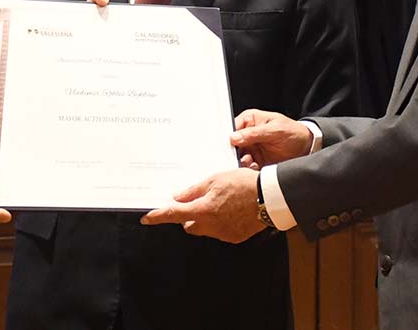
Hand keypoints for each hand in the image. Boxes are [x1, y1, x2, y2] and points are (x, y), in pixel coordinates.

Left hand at [141, 168, 266, 243]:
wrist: (270, 197)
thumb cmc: (244, 184)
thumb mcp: (215, 179)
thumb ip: (194, 190)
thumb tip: (177, 197)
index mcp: (203, 210)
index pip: (174, 215)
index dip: (158, 216)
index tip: (147, 219)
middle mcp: (211, 226)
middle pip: (189, 225)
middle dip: (188, 216)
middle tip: (196, 201)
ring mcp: (223, 234)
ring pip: (204, 229)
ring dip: (204, 219)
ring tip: (219, 202)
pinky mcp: (234, 237)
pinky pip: (219, 232)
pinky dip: (219, 223)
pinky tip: (230, 210)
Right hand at [231, 109, 312, 166]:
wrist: (307, 147)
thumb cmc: (293, 132)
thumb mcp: (275, 130)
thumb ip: (254, 133)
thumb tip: (235, 137)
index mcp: (250, 120)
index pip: (233, 128)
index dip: (229, 138)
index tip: (230, 147)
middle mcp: (248, 134)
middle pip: (233, 145)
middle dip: (234, 153)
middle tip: (239, 157)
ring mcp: (252, 147)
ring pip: (239, 157)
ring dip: (241, 162)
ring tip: (249, 163)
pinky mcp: (257, 160)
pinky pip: (247, 166)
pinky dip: (248, 169)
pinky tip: (255, 168)